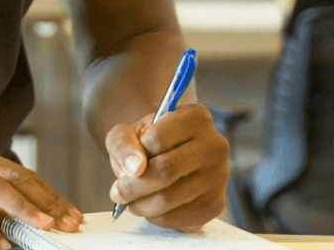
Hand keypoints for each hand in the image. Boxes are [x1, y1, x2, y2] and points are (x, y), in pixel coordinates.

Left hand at [106, 103, 227, 230]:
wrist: (167, 154)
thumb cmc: (146, 141)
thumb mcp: (127, 132)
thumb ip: (123, 143)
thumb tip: (134, 168)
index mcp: (195, 117)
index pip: (157, 138)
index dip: (135, 155)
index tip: (124, 165)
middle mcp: (214, 145)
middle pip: (167, 170)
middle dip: (135, 187)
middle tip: (117, 193)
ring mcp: (219, 176)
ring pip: (174, 197)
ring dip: (144, 205)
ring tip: (130, 202)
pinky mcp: (217, 203)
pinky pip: (185, 218)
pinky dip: (160, 218)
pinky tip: (149, 209)